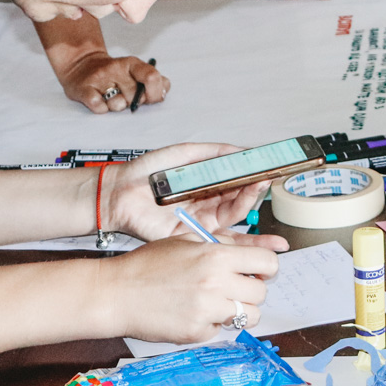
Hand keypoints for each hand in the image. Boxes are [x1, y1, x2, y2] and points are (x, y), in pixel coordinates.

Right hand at [57, 51, 168, 112]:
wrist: (81, 64)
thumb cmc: (115, 74)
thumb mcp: (135, 70)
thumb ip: (153, 80)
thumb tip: (162, 93)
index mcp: (132, 63)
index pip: (152, 77)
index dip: (155, 93)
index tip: (149, 99)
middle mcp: (116, 68)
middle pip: (134, 96)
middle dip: (132, 102)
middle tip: (124, 96)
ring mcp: (99, 78)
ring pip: (117, 104)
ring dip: (116, 106)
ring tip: (110, 97)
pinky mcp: (83, 89)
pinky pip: (99, 108)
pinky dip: (101, 109)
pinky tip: (99, 101)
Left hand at [103, 144, 291, 248]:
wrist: (118, 191)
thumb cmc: (145, 173)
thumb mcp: (185, 154)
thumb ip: (215, 153)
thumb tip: (243, 150)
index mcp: (206, 187)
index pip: (236, 183)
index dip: (253, 176)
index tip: (268, 166)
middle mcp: (205, 205)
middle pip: (239, 199)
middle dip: (256, 188)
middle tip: (268, 176)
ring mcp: (199, 221)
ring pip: (233, 215)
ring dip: (248, 199)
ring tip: (259, 184)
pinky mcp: (190, 235)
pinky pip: (217, 232)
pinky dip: (234, 225)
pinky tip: (245, 211)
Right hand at [104, 234, 278, 342]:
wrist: (116, 293)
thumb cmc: (148, 264)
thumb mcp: (187, 240)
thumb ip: (222, 243)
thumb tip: (252, 251)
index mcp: (216, 255)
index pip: (267, 262)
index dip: (267, 266)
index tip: (261, 269)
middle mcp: (216, 283)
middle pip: (261, 292)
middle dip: (253, 289)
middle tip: (237, 287)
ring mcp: (207, 311)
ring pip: (249, 315)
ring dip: (240, 309)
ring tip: (219, 302)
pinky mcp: (196, 333)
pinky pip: (221, 329)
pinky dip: (213, 323)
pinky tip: (195, 312)